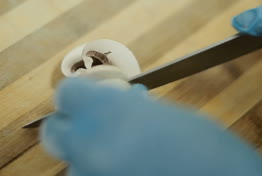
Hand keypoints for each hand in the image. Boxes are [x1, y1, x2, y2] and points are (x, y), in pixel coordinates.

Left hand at [41, 78, 261, 175]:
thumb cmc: (207, 149)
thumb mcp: (166, 116)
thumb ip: (131, 109)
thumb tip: (121, 105)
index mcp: (105, 111)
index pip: (67, 94)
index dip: (83, 95)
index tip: (97, 96)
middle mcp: (87, 146)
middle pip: (55, 132)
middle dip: (74, 126)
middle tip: (99, 125)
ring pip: (74, 164)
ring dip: (91, 156)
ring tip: (125, 154)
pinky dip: (104, 173)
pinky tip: (131, 169)